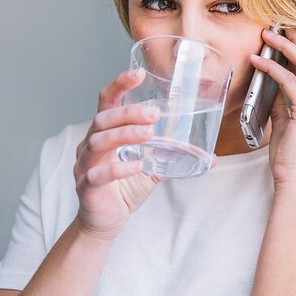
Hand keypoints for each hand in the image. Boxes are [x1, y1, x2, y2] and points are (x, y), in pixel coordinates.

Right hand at [74, 68, 160, 239]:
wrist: (105, 222)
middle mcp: (90, 145)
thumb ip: (172, 157)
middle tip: (153, 114)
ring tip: (148, 134)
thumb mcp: (150, 168)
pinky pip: (98, 174)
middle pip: (102, 119)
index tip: (139, 73)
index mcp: (104, 134)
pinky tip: (136, 166)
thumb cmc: (124, 189)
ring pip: (97, 142)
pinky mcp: (86, 187)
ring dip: (124, 135)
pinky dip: (118, 169)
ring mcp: (85, 165)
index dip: (119, 85)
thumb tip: (210, 157)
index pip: (107, 101)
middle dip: (128, 113)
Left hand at [250, 28, 295, 189]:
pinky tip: (258, 61)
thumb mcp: (286, 126)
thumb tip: (271, 92)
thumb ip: (283, 107)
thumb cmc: (290, 159)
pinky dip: (273, 68)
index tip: (285, 35)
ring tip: (267, 34)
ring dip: (285, 46)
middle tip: (277, 25)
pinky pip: (290, 81)